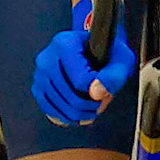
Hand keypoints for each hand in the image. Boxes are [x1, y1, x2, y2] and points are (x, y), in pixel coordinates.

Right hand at [31, 0, 136, 125]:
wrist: (93, 50)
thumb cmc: (106, 52)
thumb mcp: (121, 58)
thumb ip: (114, 75)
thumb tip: (96, 93)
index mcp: (65, 44)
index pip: (81, 80)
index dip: (98, 91)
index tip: (106, 88)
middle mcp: (47, 57)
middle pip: (69, 95)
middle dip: (90, 105)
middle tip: (102, 101)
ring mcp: (40, 74)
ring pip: (60, 105)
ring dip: (80, 113)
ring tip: (93, 107)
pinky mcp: (38, 87)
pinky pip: (50, 109)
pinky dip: (66, 116)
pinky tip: (79, 114)